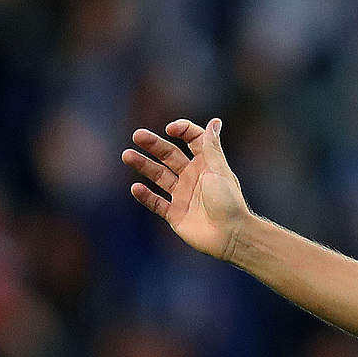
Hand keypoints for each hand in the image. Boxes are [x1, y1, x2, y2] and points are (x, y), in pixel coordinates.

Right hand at [122, 118, 250, 260]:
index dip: (183, 131)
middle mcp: (193, 177)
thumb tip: (214, 121)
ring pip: (159, 176)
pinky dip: (146, 196)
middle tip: (137, 135)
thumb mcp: (218, 170)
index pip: (193, 140)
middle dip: (154, 145)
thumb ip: (211, 147)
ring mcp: (183, 195)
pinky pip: (156, 203)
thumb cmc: (228, 201)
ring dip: (144, 165)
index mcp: (207, 164)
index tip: (171, 129)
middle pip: (170, 156)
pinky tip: (135, 187)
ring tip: (127, 155)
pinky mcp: (175, 214)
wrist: (230, 235)